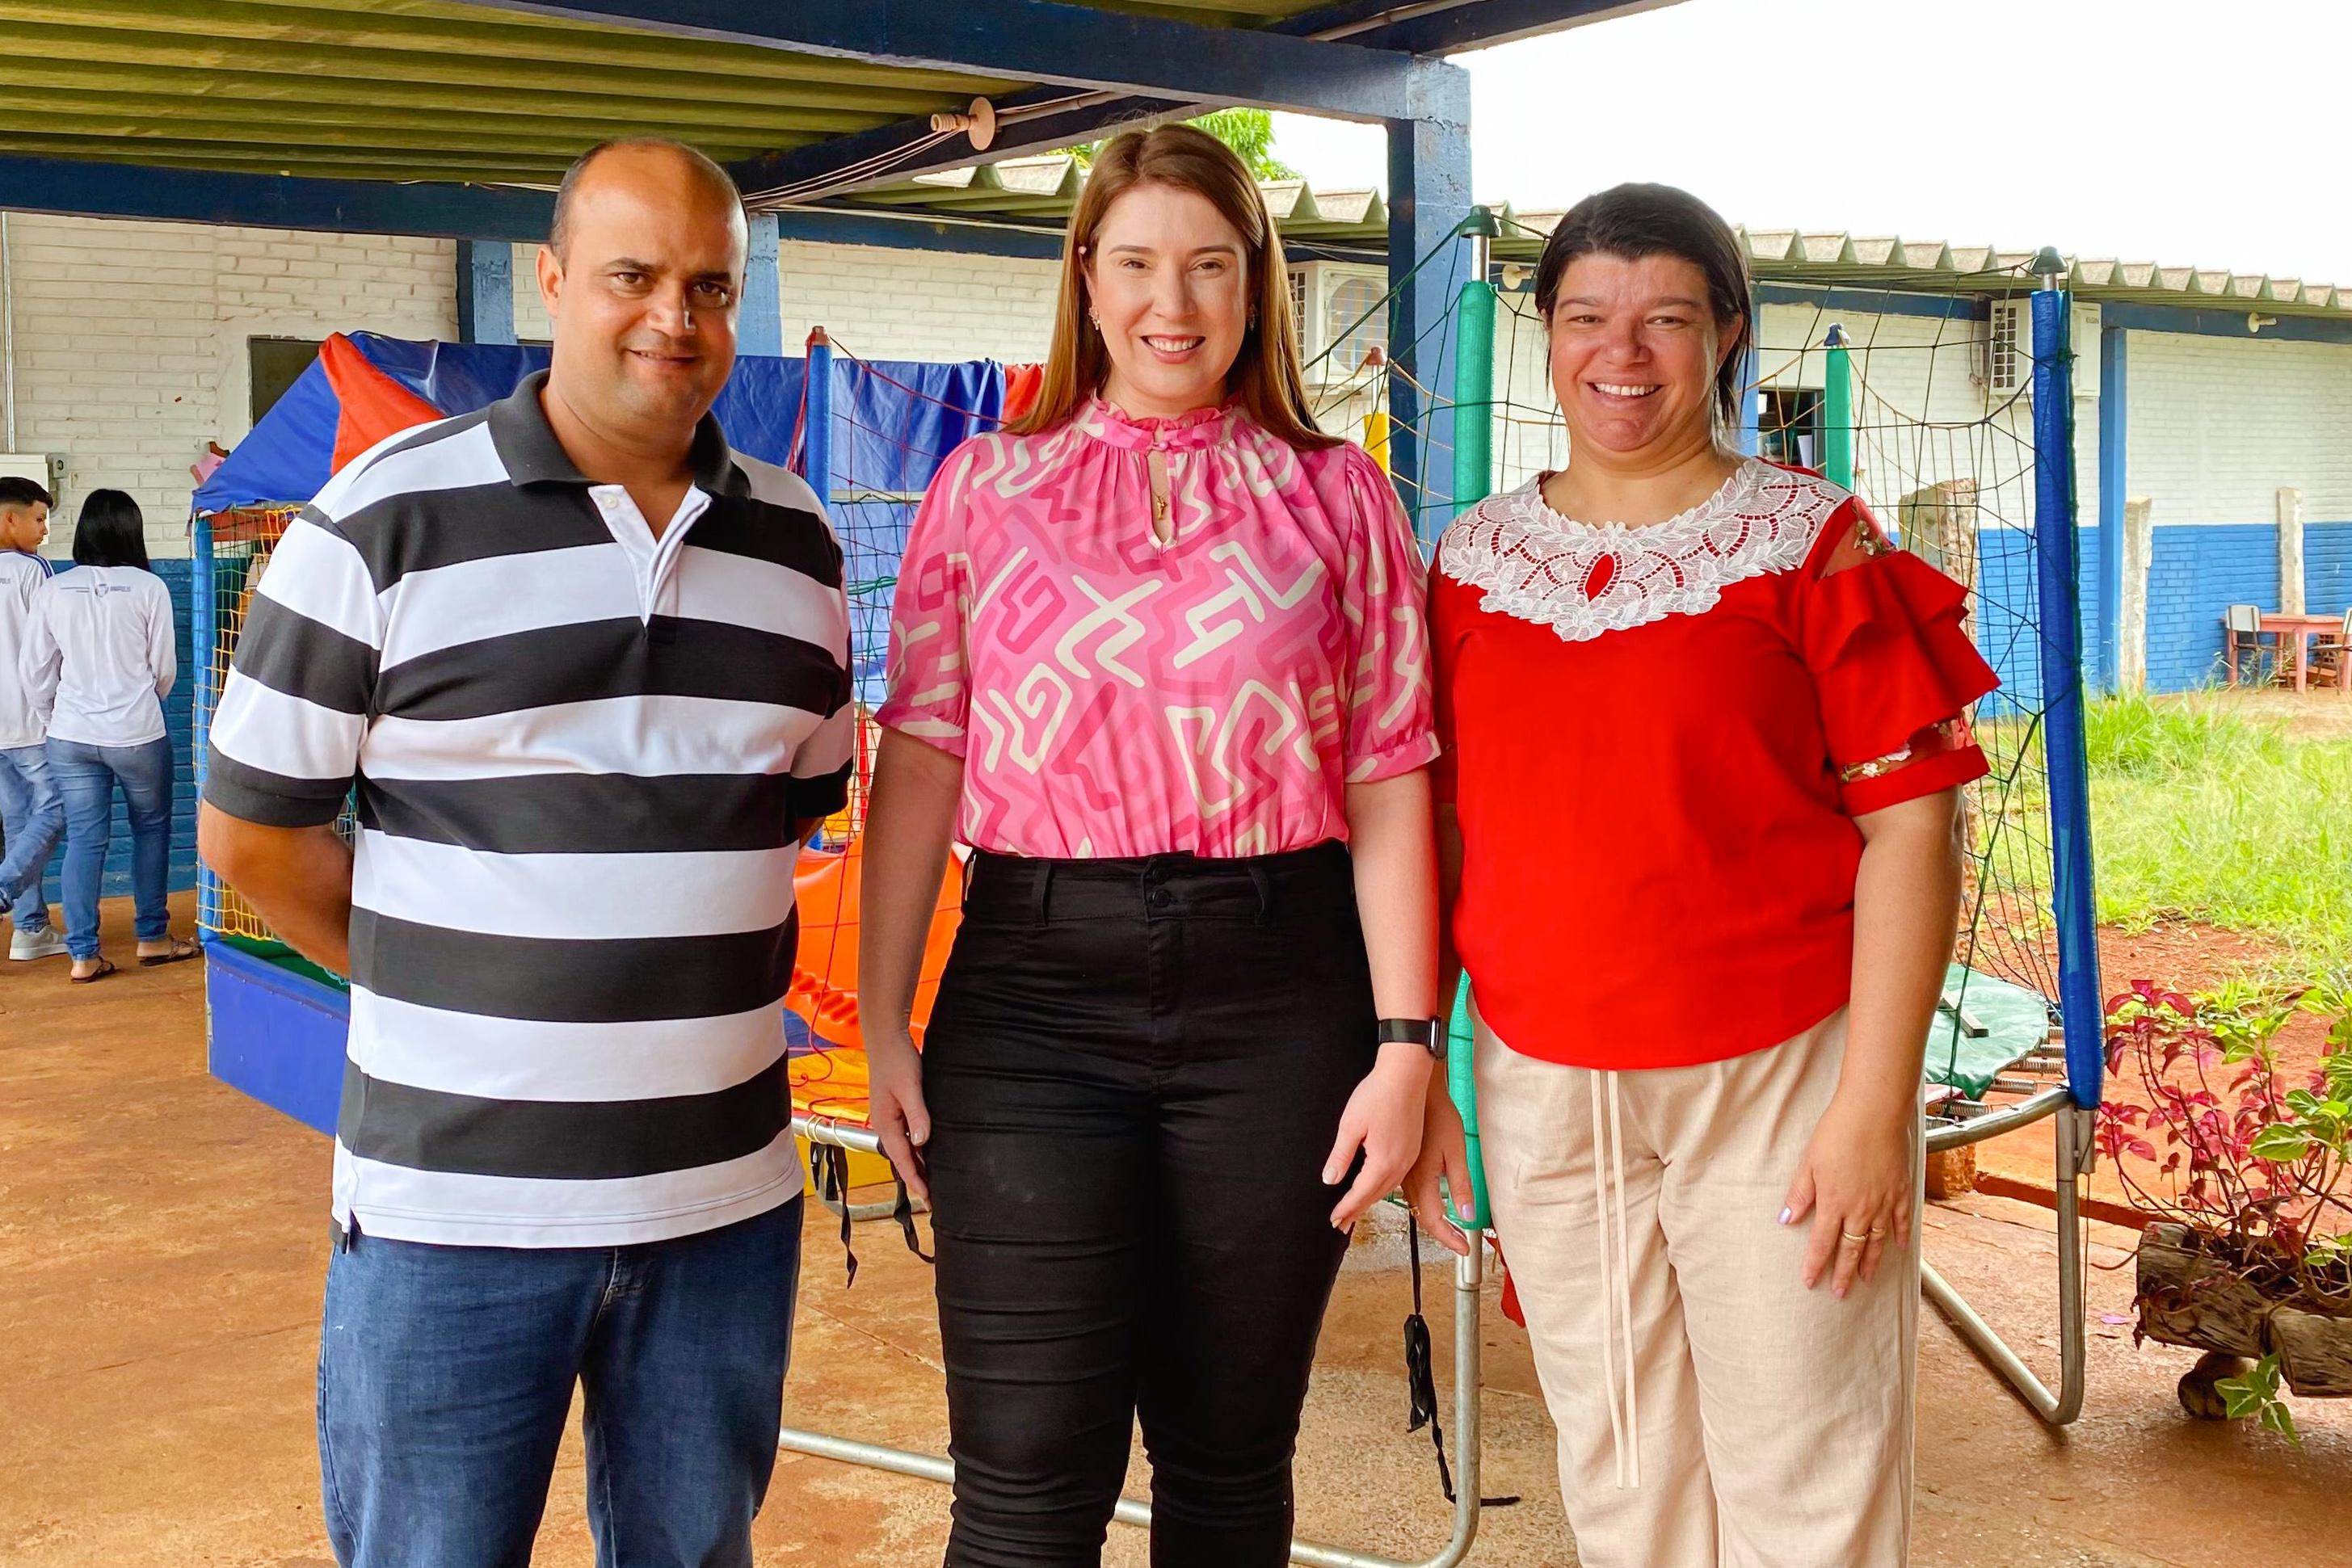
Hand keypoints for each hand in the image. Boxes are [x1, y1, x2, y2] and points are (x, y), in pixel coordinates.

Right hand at [866, 1028, 931, 1204]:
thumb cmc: (896, 1061)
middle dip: (916, 1178)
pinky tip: (927, 1152)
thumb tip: (922, 1142)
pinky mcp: (897, 1109)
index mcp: (885, 1124)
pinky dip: (917, 1148)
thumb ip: (916, 1115)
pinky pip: (907, 1136)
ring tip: (932, 1182)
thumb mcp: (909, 1088)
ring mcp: (890, 1118)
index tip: (926, 1198)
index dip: (916, 1180)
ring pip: (905, 1149)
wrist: (887, 1039)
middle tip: (932, 1198)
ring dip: (917, 1165)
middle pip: (902, 1159)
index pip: (902, 1160)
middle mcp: (885, 1124)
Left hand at [1323, 1045, 1433, 1232]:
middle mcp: (1400, 1164)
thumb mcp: (1350, 1126)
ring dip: (1372, 1199)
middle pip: (1376, 1195)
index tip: (1334, 1221)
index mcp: (1383, 1162)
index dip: (1346, 1209)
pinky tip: (1378, 1185)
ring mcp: (1410, 1156)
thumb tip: (1330, 1179)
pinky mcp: (1414, 1147)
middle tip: (1342, 1223)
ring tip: (1357, 1209)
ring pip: (1389, 1188)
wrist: (1406, 1073)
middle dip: (1358, 1210)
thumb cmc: (1378, 1094)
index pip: (1361, 1194)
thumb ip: (1341, 1156)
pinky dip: (1384, 1186)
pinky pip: (1398, 1176)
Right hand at [1401, 1071, 1472, 1256]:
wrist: (1415, 1091)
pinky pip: (1408, 1193)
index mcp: (1423, 1179)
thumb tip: (1467, 1214)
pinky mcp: (1400, 1164)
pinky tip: (1428, 1203)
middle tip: (1459, 1243)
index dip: (1449, 1238)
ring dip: (1429, 1221)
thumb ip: (1461, 1185)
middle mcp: (1408, 1180)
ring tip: (1446, 1230)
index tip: (1464, 1248)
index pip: (1434, 1220)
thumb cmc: (1438, 1115)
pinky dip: (1420, 1205)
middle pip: (1422, 1217)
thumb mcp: (1456, 1151)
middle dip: (1441, 1234)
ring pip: (1413, 1206)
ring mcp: (1401, 1172)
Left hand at [1781, 1089, 1913, 1297]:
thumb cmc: (1836, 1134)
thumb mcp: (1808, 1163)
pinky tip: (1898, 1248)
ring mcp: (1884, 1203)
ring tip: (1866, 1279)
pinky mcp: (1902, 1191)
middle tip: (1840, 1293)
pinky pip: (1902, 1221)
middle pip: (1851, 1250)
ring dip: (1871, 1262)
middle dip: (1844, 1274)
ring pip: (1877, 1242)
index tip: (1810, 1282)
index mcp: (1834, 1204)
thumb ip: (1799, 1194)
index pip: (1822, 1244)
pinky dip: (1900, 1237)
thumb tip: (1785, 1219)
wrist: (1873, 1113)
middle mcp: (1861, 1210)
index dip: (1815, 1265)